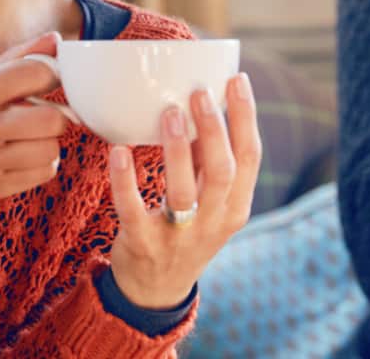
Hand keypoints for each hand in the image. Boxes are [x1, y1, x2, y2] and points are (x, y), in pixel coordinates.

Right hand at [0, 32, 69, 204]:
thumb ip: (15, 59)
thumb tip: (56, 39)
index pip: (35, 75)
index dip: (51, 74)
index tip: (46, 79)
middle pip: (52, 120)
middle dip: (54, 114)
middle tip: (40, 114)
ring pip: (52, 149)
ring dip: (46, 141)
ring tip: (27, 136)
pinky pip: (45, 172)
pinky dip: (40, 162)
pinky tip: (21, 155)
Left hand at [107, 73, 260, 309]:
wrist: (156, 290)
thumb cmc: (185, 229)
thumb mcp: (209, 200)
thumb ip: (205, 159)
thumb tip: (200, 102)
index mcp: (236, 205)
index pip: (251, 157)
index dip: (246, 117)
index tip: (237, 79)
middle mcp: (214, 221)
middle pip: (223, 171)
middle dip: (214, 129)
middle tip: (199, 92)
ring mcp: (180, 236)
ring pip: (184, 192)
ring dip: (177, 150)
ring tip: (169, 113)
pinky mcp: (144, 244)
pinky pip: (134, 209)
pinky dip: (125, 180)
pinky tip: (118, 151)